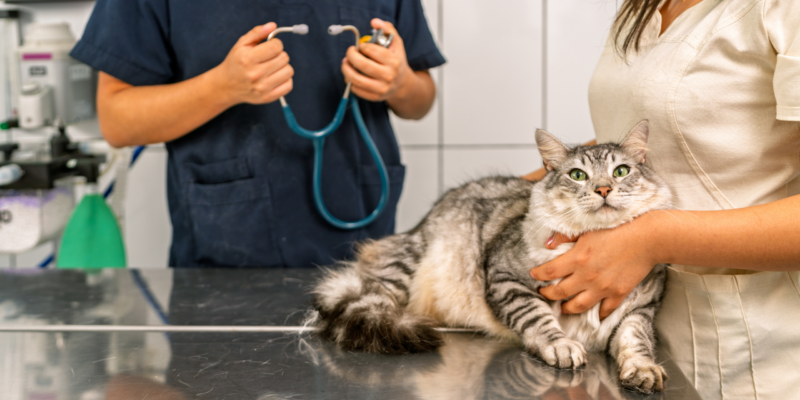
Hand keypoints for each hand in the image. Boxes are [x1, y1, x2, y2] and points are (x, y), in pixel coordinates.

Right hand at [214, 22, 293, 105]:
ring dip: (283, 67)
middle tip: (269, 57)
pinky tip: (274, 77)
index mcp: (248, 59)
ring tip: (272, 67)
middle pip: (284, 58)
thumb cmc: (236, 62)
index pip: (276, 47)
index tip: (271, 46)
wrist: (226, 86)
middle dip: (279, 55)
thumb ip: (257, 33)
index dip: (276, 44)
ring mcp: (262, 88)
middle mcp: (255, 74)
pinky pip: (289, 85)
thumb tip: (273, 25)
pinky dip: (285, 79)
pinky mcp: (268, 97)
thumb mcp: (242, 44)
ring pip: (289, 71)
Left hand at [342, 19, 412, 101]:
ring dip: (346, 70)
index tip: (360, 46)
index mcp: (394, 61)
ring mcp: (381, 88)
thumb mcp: (396, 43)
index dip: (362, 46)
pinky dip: (350, 82)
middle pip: (362, 65)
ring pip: (356, 79)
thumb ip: (387, 29)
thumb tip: (374, 22)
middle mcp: (388, 76)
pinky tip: (351, 75)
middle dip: (350, 56)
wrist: (402, 84)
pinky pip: (356, 90)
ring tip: (345, 63)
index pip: (372, 51)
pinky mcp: (374, 97)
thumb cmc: (396, 61)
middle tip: (349, 52)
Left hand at [531, 217, 656, 318]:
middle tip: (543, 293)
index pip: (549, 271)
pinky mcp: (618, 293)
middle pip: (560, 292)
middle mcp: (587, 276)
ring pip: (578, 306)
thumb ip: (565, 236)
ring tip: (563, 307)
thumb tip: (547, 244)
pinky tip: (594, 313)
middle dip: (548, 294)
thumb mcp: (587, 227)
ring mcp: (603, 288)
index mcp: (577, 258)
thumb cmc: (618, 228)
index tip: (534, 275)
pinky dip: (598, 314)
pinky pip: (605, 309)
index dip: (538, 275)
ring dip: (567, 308)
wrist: (648, 238)